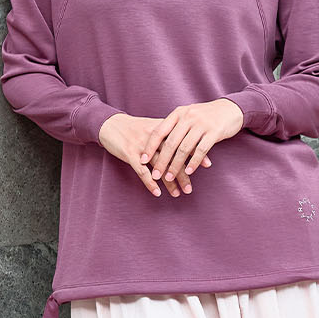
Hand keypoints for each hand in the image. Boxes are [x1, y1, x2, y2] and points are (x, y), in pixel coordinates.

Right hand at [97, 111, 213, 196]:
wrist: (111, 124)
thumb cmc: (135, 127)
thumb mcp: (154, 126)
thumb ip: (170, 133)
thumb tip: (190, 141)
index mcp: (163, 129)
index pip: (184, 141)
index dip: (196, 153)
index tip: (208, 164)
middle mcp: (155, 138)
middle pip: (174, 156)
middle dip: (183, 173)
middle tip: (190, 188)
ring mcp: (142, 146)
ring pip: (160, 165)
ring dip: (169, 181)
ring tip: (177, 194)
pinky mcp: (130, 154)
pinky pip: (142, 171)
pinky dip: (150, 182)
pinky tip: (157, 193)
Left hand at [140, 99, 244, 190]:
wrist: (230, 109)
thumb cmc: (206, 115)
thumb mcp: (188, 115)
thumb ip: (174, 126)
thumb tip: (158, 142)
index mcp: (178, 113)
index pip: (159, 131)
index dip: (150, 147)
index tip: (142, 160)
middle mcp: (187, 117)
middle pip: (170, 142)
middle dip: (161, 161)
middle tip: (155, 175)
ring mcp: (201, 124)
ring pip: (185, 148)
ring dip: (176, 165)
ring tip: (170, 178)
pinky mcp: (214, 132)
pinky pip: (201, 150)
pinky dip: (194, 162)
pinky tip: (189, 172)